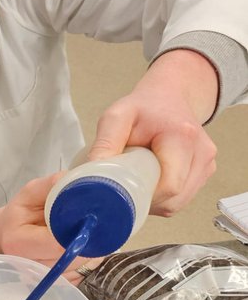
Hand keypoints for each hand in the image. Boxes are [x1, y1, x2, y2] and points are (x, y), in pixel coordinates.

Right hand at [0, 174, 95, 280]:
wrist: (5, 234)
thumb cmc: (19, 213)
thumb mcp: (29, 193)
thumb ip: (51, 185)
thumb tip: (76, 179)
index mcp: (19, 241)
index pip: (58, 243)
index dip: (79, 233)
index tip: (93, 220)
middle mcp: (27, 265)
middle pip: (70, 260)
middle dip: (89, 244)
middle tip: (100, 227)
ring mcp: (38, 278)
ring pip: (76, 271)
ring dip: (91, 255)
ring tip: (93, 237)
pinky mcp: (49, 285)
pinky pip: (77, 278)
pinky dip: (86, 264)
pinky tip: (85, 250)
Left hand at [86, 49, 217, 215]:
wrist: (169, 96)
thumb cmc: (144, 108)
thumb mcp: (117, 116)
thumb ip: (104, 143)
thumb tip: (94, 176)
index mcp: (182, 137)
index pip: (170, 187)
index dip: (145, 197)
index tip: (125, 189)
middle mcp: (202, 152)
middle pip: (175, 199)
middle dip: (147, 201)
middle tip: (127, 185)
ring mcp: (207, 163)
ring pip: (179, 203)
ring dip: (156, 202)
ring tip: (139, 180)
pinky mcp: (206, 171)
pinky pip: (183, 198)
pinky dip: (165, 198)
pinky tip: (152, 181)